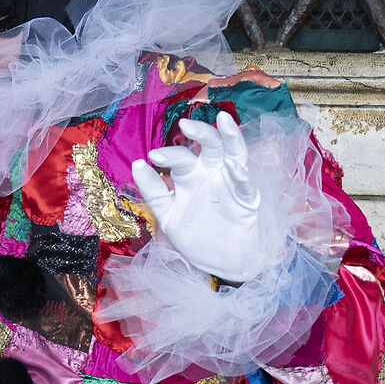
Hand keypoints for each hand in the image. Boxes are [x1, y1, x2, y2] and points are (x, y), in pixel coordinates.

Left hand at [130, 111, 266, 283]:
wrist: (221, 263)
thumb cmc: (195, 234)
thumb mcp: (167, 213)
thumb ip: (153, 191)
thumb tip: (137, 164)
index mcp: (191, 175)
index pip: (180, 157)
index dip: (167, 155)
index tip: (151, 157)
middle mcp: (211, 173)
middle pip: (209, 144)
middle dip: (199, 132)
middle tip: (184, 125)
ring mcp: (231, 183)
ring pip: (233, 152)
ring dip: (229, 136)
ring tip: (223, 120)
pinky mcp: (247, 199)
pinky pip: (245, 183)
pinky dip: (241, 174)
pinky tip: (234, 166)